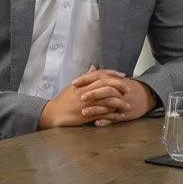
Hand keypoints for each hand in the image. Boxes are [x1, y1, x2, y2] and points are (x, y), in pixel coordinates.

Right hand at [37, 70, 154, 128]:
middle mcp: (86, 92)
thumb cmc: (63, 100)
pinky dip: (113, 115)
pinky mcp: (87, 115)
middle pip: (107, 85)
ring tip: (127, 105)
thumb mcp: (73, 86)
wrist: (54, 113)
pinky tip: (120, 116)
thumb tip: (93, 67)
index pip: (100, 74)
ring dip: (119, 103)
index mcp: (83, 84)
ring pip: (107, 100)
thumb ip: (85, 78)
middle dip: (119, 87)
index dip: (113, 74)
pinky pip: (104, 114)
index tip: (122, 75)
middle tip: (128, 89)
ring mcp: (87, 104)